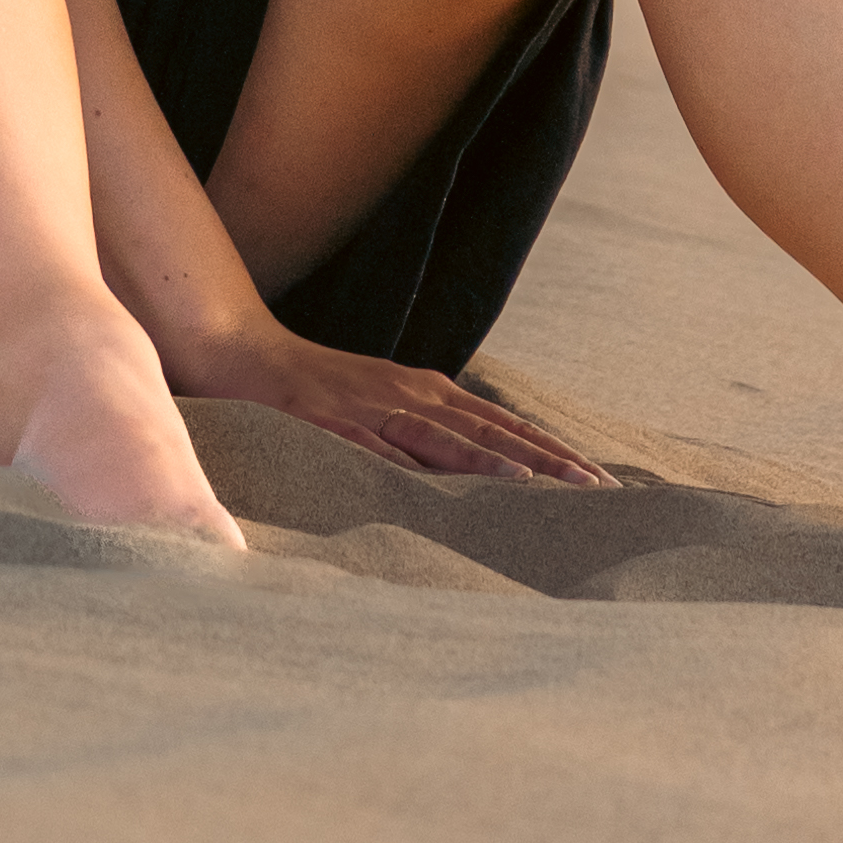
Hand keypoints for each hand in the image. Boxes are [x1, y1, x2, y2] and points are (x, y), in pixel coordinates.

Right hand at [162, 312, 608, 487]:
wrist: (240, 352)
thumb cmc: (311, 389)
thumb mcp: (377, 406)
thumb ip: (418, 434)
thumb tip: (466, 471)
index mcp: (424, 393)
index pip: (501, 428)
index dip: (550, 453)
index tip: (598, 480)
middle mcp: (410, 396)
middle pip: (492, 435)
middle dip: (550, 463)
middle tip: (602, 491)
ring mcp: (375, 411)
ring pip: (453, 441)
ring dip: (506, 466)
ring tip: (554, 489)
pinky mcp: (337, 427)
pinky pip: (389, 454)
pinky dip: (429, 469)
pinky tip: (450, 485)